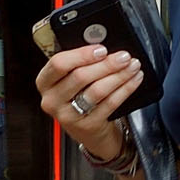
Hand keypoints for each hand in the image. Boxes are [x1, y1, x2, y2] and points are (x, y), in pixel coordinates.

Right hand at [35, 41, 145, 158]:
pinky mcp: (88, 125)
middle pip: (80, 77)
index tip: (101, 49)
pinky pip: (110, 103)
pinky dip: (125, 89)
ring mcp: (69, 115)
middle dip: (106, 64)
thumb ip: (79, 63)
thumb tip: (102, 48)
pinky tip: (134, 79)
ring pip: (97, 90)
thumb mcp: (70, 79)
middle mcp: (52, 100)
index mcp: (45, 82)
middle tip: (123, 56)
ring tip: (132, 66)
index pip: (58, 64)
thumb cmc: (78, 97)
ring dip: (119, 75)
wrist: (88, 131)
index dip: (82, 54)